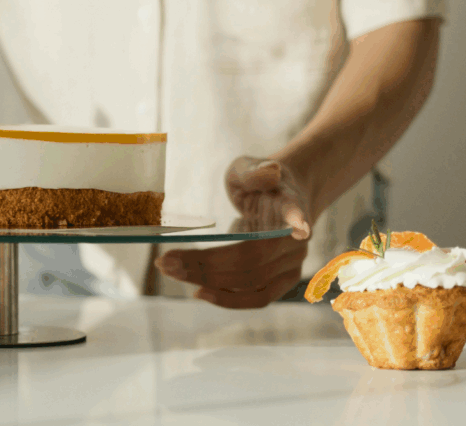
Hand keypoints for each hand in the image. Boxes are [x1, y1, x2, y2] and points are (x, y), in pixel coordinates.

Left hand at [155, 156, 312, 308]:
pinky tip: (198, 291)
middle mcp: (296, 240)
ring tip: (171, 271)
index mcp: (291, 205)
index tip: (300, 227)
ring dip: (208, 281)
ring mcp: (291, 264)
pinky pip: (257, 298)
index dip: (296, 219)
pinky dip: (227, 298)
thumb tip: (271, 171)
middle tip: (165, 260)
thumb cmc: (257, 181)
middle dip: (207, 263)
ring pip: (252, 283)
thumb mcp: (248, 167)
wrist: (280, 197)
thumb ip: (254, 171)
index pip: (293, 214)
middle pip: (254, 259)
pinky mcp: (280, 281)